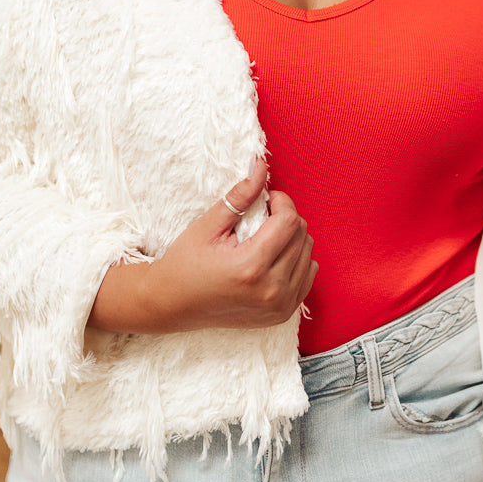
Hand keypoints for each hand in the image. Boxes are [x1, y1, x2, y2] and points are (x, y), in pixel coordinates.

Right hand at [87, 158, 317, 334]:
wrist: (174, 305)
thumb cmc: (185, 263)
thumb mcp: (207, 226)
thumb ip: (239, 196)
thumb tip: (261, 167)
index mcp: (251, 267)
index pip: (289, 221)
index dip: (280, 201)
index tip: (265, 199)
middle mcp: (270, 290)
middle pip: (301, 236)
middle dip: (285, 218)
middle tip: (260, 217)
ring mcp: (279, 306)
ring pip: (308, 254)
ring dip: (292, 238)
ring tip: (264, 238)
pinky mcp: (282, 314)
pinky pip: (308, 275)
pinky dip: (296, 260)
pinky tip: (273, 257)